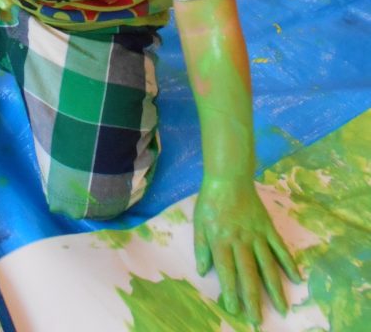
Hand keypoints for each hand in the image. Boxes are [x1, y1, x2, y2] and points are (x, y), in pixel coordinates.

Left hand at [194, 176, 299, 322]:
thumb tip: (202, 271)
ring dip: (275, 288)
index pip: (227, 271)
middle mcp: (241, 241)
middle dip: (254, 299)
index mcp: (221, 240)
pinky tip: (296, 279)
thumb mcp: (199, 222)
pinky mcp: (268, 228)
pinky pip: (280, 248)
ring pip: (267, 265)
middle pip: (249, 273)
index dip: (231, 291)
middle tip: (258, 320)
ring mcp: (257, 235)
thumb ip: (201, 247)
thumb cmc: (211, 201)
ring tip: (283, 309)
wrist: (229, 177)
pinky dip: (288, 263)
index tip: (235, 310)